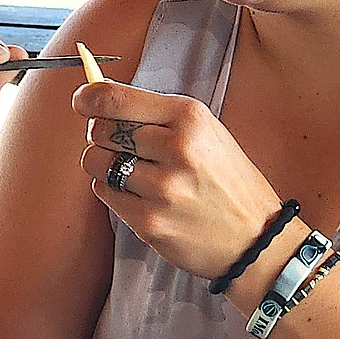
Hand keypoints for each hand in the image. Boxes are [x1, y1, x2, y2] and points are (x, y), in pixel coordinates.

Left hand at [73, 79, 280, 278]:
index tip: (83, 102)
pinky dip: (114, 192)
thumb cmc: (228, 183)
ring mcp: (161, 188)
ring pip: (96, 162)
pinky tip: (141, 195)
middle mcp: (176, 149)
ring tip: (133, 172)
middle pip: (100, 129)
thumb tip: (100, 98)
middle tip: (122, 145)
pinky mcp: (149, 222)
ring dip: (105, 165)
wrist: (256, 240)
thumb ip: (157, 115)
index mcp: (190, 117)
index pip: (114, 98)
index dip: (88, 98)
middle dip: (103, 134)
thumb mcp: (207, 132)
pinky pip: (105, 194)